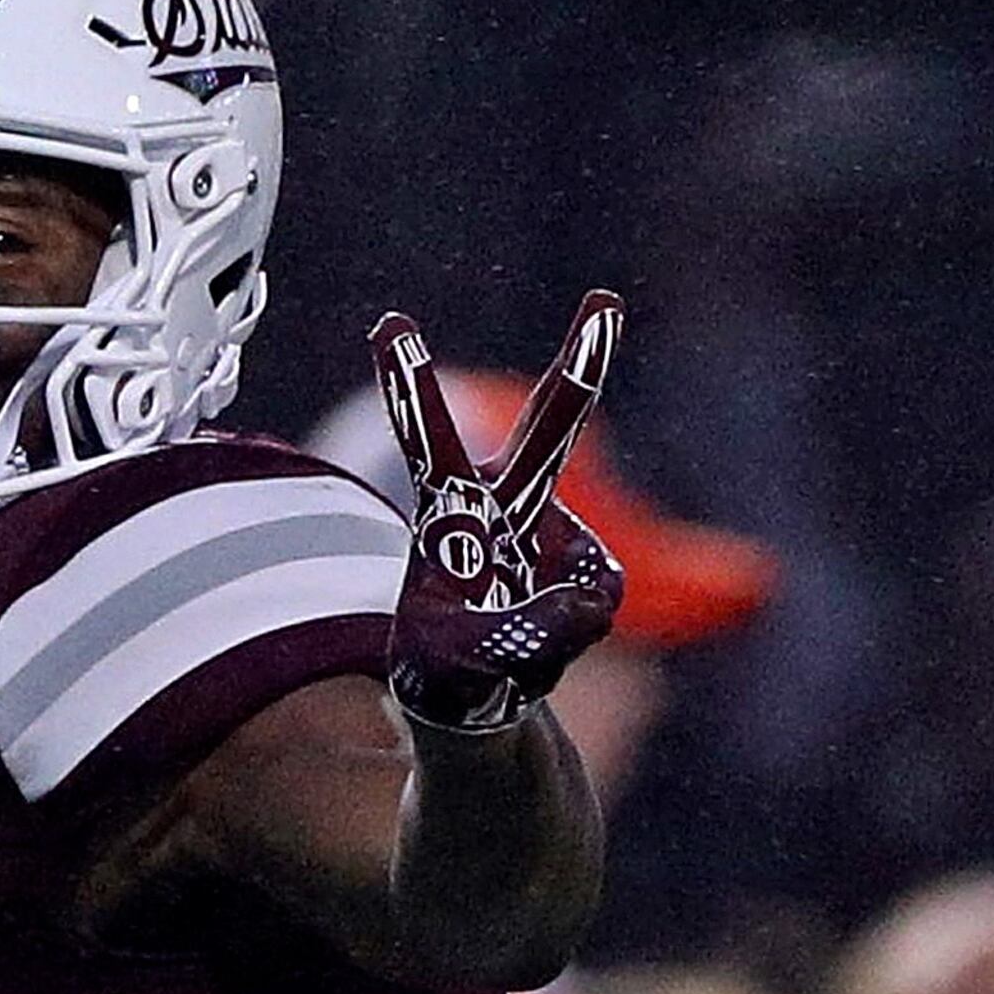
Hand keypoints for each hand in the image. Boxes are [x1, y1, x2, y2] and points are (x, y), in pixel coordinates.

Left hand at [373, 292, 628, 731]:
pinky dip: (567, 632)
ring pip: (583, 554)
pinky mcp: (589, 568)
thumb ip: (531, 628)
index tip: (390, 323)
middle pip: (550, 429)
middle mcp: (504, 505)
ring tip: (511, 636)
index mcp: (449, 508)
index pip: (424, 434)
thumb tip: (588, 598)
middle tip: (603, 300)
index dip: (410, 383)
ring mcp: (550, 532)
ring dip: (552, 604)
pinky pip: (593, 600)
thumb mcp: (470, 656)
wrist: (479, 693)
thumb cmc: (453, 662)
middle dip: (582, 367)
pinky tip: (536, 642)